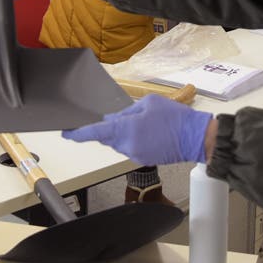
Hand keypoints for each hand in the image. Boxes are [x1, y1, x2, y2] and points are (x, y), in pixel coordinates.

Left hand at [62, 93, 211, 165]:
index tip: (67, 133)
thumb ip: (126, 112)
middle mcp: (127, 145)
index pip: (95, 132)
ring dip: (122, 133)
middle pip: (107, 137)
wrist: (195, 138)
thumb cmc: (174, 117)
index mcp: (126, 129)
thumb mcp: (148, 104)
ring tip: (143, 123)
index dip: (79, 134)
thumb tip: (112, 118)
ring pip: (118, 142)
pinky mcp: (143, 159)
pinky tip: (147, 131)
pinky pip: (129, 147)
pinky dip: (132, 139)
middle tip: (125, 117)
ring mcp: (135, 154)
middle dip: (109, 127)